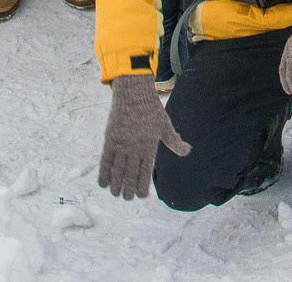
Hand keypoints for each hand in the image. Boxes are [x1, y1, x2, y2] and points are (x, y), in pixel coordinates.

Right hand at [95, 73, 189, 200]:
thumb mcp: (165, 125)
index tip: (141, 196)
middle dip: (128, 188)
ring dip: (116, 183)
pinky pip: (106, 159)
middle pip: (130, 173)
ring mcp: (121, 143)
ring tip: (115, 194)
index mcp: (149, 145)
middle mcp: (135, 147)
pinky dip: (103, 172)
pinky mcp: (110, 139)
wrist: (134, 93)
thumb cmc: (151, 110)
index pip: (146, 170)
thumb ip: (174, 141)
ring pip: (117, 169)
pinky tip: (103, 183)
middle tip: (127, 198)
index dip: (143, 185)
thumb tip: (188, 151)